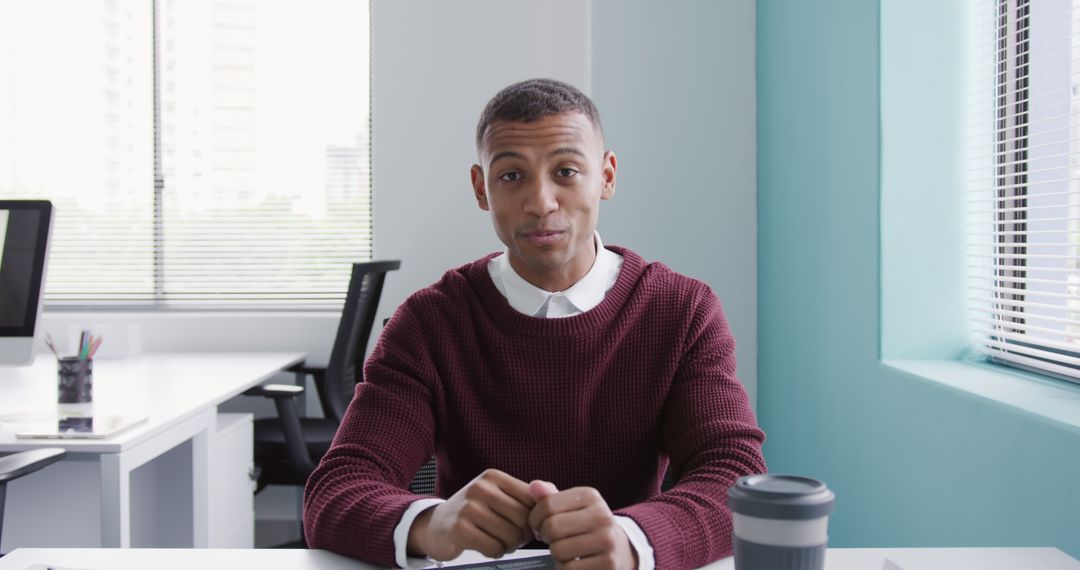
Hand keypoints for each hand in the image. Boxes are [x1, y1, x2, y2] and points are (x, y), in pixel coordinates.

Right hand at [408, 469, 534, 560]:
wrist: (435, 525)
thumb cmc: (473, 512)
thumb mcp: (498, 495)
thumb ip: (527, 495)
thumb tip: (553, 491)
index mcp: (493, 476)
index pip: (531, 499)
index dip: (534, 518)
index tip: (526, 525)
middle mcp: (480, 488)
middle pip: (523, 519)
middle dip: (522, 535)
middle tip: (512, 537)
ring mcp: (468, 508)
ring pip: (511, 536)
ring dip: (509, 545)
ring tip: (499, 541)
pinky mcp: (460, 529)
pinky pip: (494, 548)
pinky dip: (495, 552)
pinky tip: (486, 546)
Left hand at [527, 481, 637, 569]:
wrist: (621, 551)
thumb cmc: (587, 527)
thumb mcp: (571, 507)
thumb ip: (549, 497)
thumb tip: (534, 487)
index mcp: (590, 496)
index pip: (547, 504)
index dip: (535, 519)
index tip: (539, 525)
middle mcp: (602, 516)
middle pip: (552, 527)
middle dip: (545, 537)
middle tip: (551, 540)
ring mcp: (607, 541)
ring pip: (558, 550)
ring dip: (556, 555)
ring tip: (566, 551)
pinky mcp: (607, 564)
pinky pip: (568, 569)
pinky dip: (564, 569)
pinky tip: (575, 563)